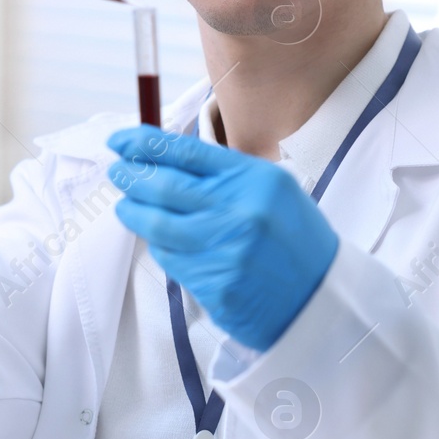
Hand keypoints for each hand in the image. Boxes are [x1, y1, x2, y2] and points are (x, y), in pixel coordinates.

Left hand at [107, 125, 338, 351]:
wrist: (321, 298)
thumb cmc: (293, 239)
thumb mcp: (272, 190)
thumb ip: (224, 175)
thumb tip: (165, 160)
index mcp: (254, 179)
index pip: (185, 151)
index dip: (144, 143)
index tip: (121, 140)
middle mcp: (239, 210)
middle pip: (164, 186)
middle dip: (131, 176)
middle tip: (116, 172)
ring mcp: (226, 249)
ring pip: (158, 225)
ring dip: (133, 212)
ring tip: (126, 205)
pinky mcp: (215, 284)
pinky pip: (171, 259)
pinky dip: (160, 246)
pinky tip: (160, 239)